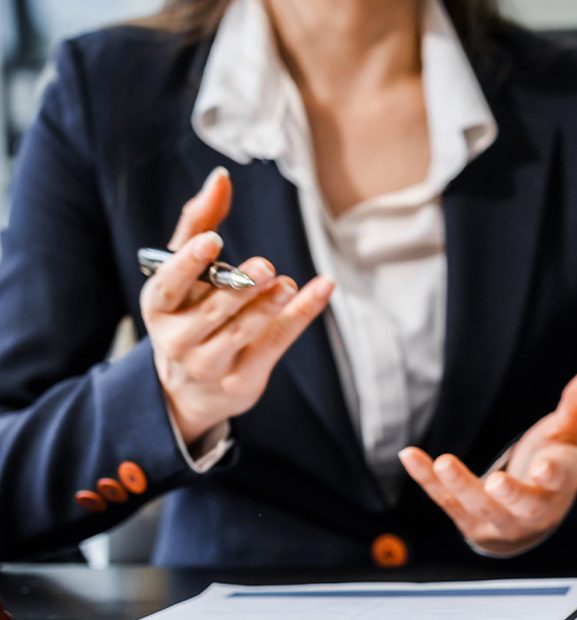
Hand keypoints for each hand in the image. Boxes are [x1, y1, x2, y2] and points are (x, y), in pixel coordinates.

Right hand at [142, 167, 334, 444]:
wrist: (191, 390)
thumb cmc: (188, 313)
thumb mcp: (184, 273)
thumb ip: (199, 225)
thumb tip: (220, 177)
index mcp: (159, 306)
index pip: (170, 284)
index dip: (188, 263)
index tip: (212, 240)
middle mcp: (179, 338)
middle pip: (213, 310)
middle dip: (239, 288)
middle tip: (264, 265)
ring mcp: (211, 363)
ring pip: (243, 332)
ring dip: (267, 306)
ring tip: (288, 283)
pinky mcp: (243, 379)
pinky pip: (276, 344)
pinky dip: (301, 315)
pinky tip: (321, 288)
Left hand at [399, 368, 576, 556]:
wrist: (534, 515)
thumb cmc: (553, 465)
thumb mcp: (567, 435)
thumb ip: (576, 405)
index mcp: (558, 487)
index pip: (557, 482)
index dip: (551, 476)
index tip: (543, 468)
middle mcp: (530, 511)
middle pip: (519, 506)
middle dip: (509, 494)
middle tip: (496, 482)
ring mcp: (497, 519)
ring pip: (478, 507)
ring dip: (459, 486)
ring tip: (442, 462)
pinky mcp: (467, 519)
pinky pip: (445, 500)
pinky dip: (426, 480)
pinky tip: (410, 455)